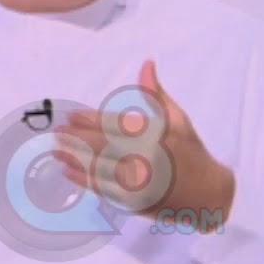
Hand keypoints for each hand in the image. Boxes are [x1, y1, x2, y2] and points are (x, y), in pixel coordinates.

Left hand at [52, 60, 234, 226]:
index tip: (71, 116)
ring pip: (98, 167)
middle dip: (75, 138)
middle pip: (101, 145)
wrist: (208, 194)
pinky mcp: (134, 200)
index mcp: (155, 134)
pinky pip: (103, 188)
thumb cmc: (191, 152)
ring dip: (74, 158)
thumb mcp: (178, 119)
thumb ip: (155, 93)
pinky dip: (83, 179)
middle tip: (56, 131)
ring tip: (55, 150)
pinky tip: (69, 171)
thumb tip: (146, 63)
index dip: (89, 120)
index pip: (114, 125)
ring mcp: (139, 181)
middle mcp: (145, 157)